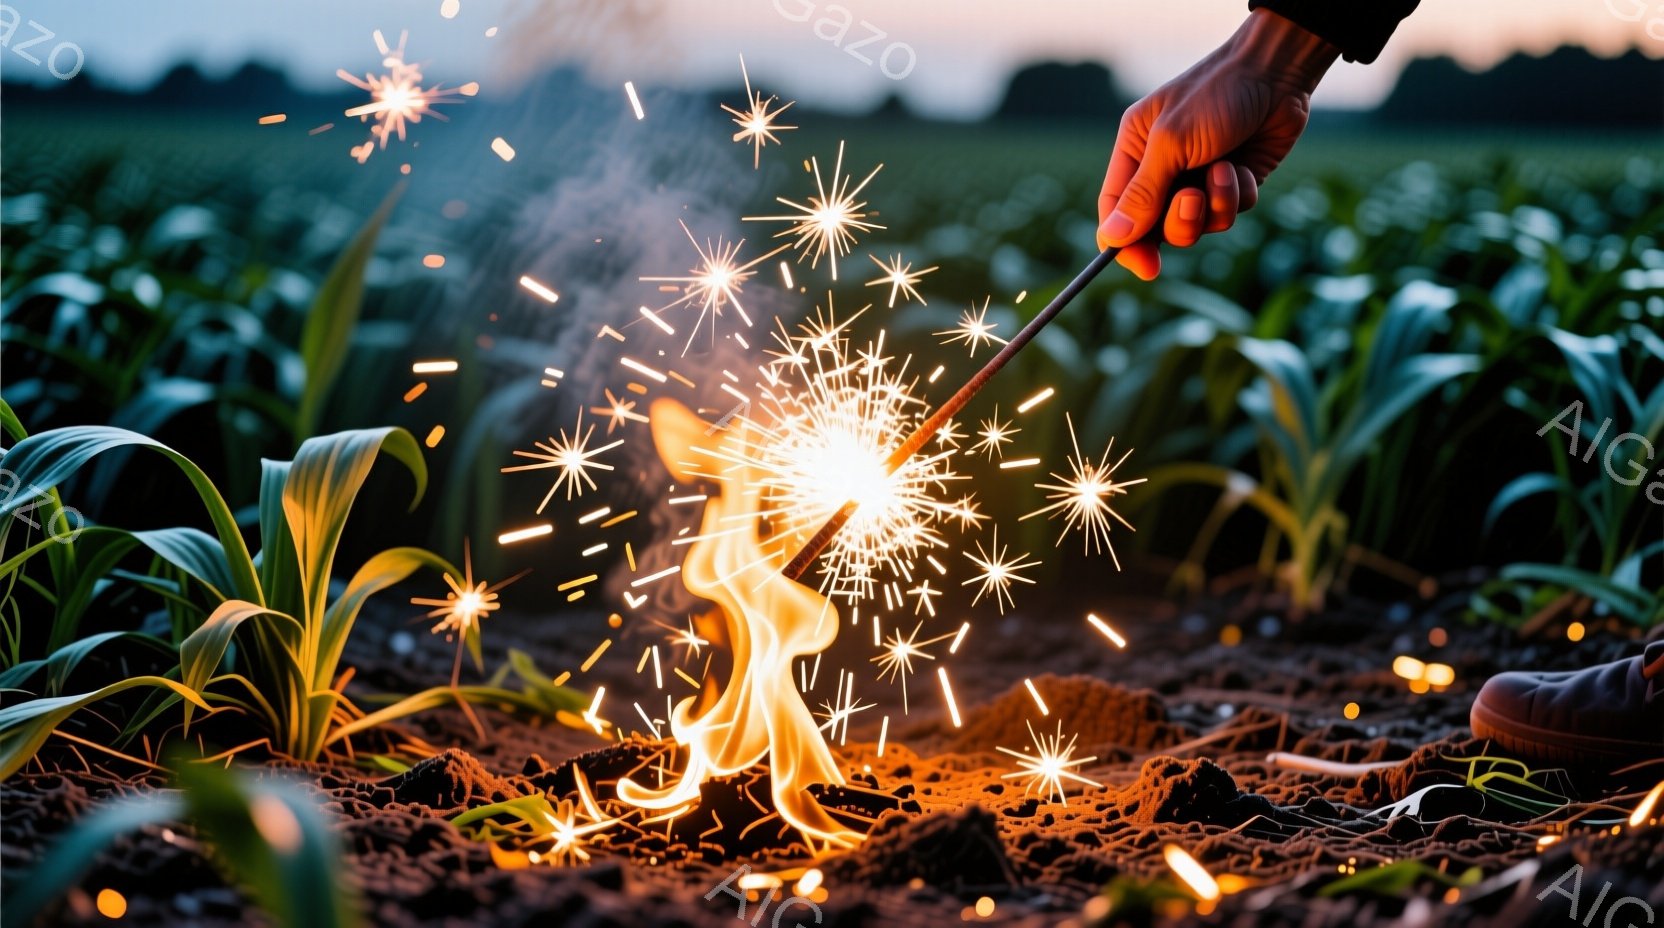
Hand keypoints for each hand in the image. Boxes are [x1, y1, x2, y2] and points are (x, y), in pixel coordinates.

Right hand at [1097, 9, 1338, 278]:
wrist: (1276, 72)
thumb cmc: (1216, 95)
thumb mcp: (1171, 144)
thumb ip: (1142, 194)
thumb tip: (1111, 238)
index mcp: (1134, 152)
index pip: (1116, 212)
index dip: (1126, 244)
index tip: (1147, 267)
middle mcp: (1164, 169)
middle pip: (1157, 228)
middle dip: (1180, 222)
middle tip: (1193, 200)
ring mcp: (1199, 178)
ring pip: (1199, 226)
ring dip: (1215, 207)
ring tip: (1225, 170)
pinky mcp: (1233, 183)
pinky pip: (1231, 214)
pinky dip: (1239, 195)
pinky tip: (1244, 165)